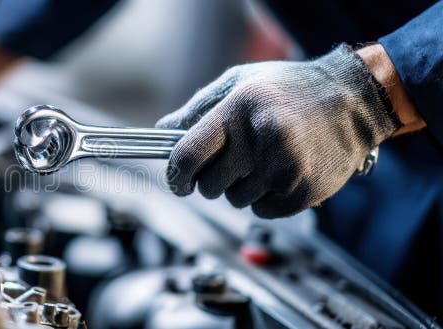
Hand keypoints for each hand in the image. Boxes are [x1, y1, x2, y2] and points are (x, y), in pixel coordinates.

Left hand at [155, 45, 401, 217]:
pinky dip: (264, 199)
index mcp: (238, 109)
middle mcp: (260, 138)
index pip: (187, 155)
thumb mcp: (240, 83)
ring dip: (240, 188)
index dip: (175, 175)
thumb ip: (198, 109)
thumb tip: (162, 133)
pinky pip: (261, 211)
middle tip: (229, 163)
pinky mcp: (303, 190)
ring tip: (263, 161)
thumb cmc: (290, 89)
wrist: (355, 100)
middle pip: (209, 185)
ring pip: (235, 200)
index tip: (177, 181)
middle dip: (210, 180)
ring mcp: (284, 167)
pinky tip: (280, 173)